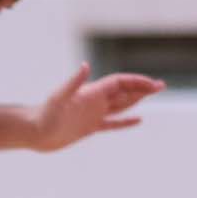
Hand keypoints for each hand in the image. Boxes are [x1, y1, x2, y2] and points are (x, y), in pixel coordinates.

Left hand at [33, 65, 164, 150]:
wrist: (35, 132)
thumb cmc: (44, 114)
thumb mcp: (59, 97)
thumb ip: (73, 82)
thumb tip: (85, 65)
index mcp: (91, 92)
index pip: (119, 83)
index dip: (136, 82)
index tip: (152, 84)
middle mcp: (95, 101)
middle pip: (124, 92)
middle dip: (142, 88)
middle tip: (161, 85)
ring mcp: (94, 114)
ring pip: (121, 105)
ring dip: (137, 99)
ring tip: (153, 93)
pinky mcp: (91, 127)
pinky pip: (113, 123)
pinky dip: (126, 121)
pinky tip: (138, 119)